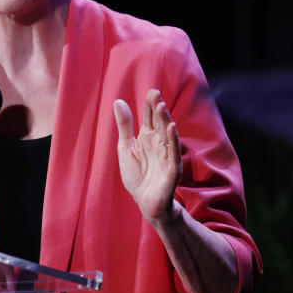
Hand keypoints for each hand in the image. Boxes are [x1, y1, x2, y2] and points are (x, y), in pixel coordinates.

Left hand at [113, 89, 181, 225]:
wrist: (145, 202)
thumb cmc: (137, 175)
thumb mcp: (126, 147)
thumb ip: (125, 126)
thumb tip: (118, 101)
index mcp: (148, 137)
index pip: (150, 117)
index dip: (150, 105)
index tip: (152, 91)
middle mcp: (159, 143)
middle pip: (160, 123)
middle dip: (158, 109)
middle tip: (156, 93)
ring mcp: (166, 155)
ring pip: (167, 135)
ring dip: (165, 120)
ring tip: (161, 106)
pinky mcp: (172, 168)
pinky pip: (173, 152)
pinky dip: (173, 140)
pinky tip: (172, 128)